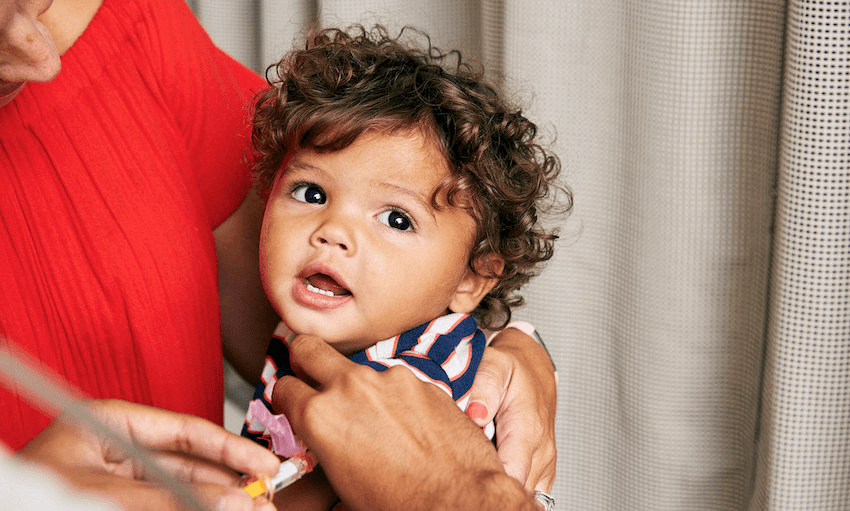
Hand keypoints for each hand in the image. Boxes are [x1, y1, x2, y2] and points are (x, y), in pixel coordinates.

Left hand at [15, 399, 280, 510]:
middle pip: (189, 464)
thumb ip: (171, 500)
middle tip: (265, 500)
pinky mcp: (119, 506)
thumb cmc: (29, 501)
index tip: (265, 465)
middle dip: (230, 483)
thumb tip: (231, 503)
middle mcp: (117, 451)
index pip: (185, 430)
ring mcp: (117, 483)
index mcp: (109, 424)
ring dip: (218, 502)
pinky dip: (194, 510)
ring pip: (182, 490)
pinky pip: (166, 506)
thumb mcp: (107, 495)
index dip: (231, 448)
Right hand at [273, 334, 536, 510]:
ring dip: (359, 387)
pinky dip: (396, 397)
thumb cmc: (399, 502)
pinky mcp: (420, 379)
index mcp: (321, 415)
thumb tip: (319, 441)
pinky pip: (396, 382)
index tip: (293, 403)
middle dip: (304, 359)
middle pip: (309, 348)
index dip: (286, 397)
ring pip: (359, 369)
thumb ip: (322, 445)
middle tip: (311, 377)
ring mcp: (388, 378)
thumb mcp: (340, 481)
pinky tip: (407, 424)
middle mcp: (351, 387)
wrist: (456, 498)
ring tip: (376, 420)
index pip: (283, 386)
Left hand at [465, 327, 556, 491]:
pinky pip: (532, 493)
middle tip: (464, 477)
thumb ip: (484, 389)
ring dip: (500, 488)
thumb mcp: (494, 366)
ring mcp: (545, 462)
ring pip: (524, 495)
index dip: (488, 481)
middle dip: (490, 488)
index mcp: (528, 428)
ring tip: (477, 474)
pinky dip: (513, 490)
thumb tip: (476, 415)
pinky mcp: (544, 469)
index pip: (512, 475)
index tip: (466, 476)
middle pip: (516, 490)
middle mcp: (541, 449)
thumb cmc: (510, 368)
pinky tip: (493, 477)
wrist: (532, 368)